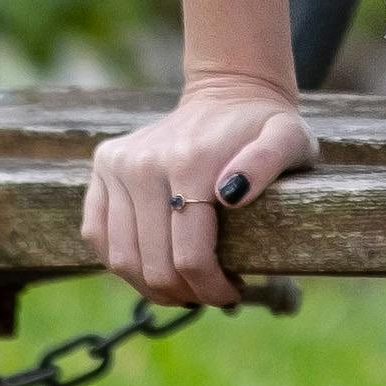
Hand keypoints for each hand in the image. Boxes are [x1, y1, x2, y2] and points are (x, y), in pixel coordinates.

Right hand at [82, 68, 309, 304]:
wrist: (228, 92)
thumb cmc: (264, 127)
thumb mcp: (289, 139)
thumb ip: (268, 162)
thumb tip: (231, 195)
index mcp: (190, 162)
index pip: (189, 255)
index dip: (211, 288)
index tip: (233, 293)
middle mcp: (144, 163)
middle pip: (154, 264)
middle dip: (186, 292)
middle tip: (211, 294)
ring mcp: (118, 163)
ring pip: (121, 258)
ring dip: (152, 287)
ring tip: (184, 286)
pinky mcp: (104, 165)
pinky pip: (97, 233)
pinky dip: (122, 262)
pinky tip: (153, 265)